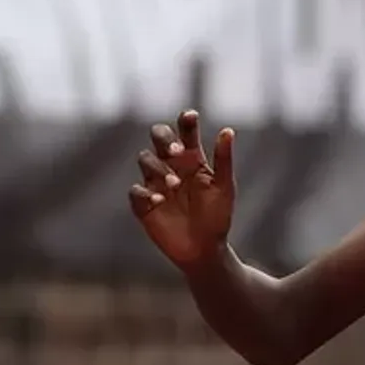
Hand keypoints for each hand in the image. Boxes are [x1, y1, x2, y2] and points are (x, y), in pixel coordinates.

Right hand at [129, 110, 235, 268]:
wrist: (205, 248)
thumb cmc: (217, 215)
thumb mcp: (224, 187)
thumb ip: (223, 160)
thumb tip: (228, 130)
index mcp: (193, 159)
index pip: (185, 133)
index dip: (186, 122)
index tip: (191, 115)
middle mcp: (171, 166)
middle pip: (159, 138)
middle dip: (165, 139)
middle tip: (179, 152)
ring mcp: (155, 183)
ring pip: (145, 160)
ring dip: (159, 168)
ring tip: (175, 184)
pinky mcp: (143, 204)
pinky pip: (136, 191)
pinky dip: (145, 193)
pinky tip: (160, 201)